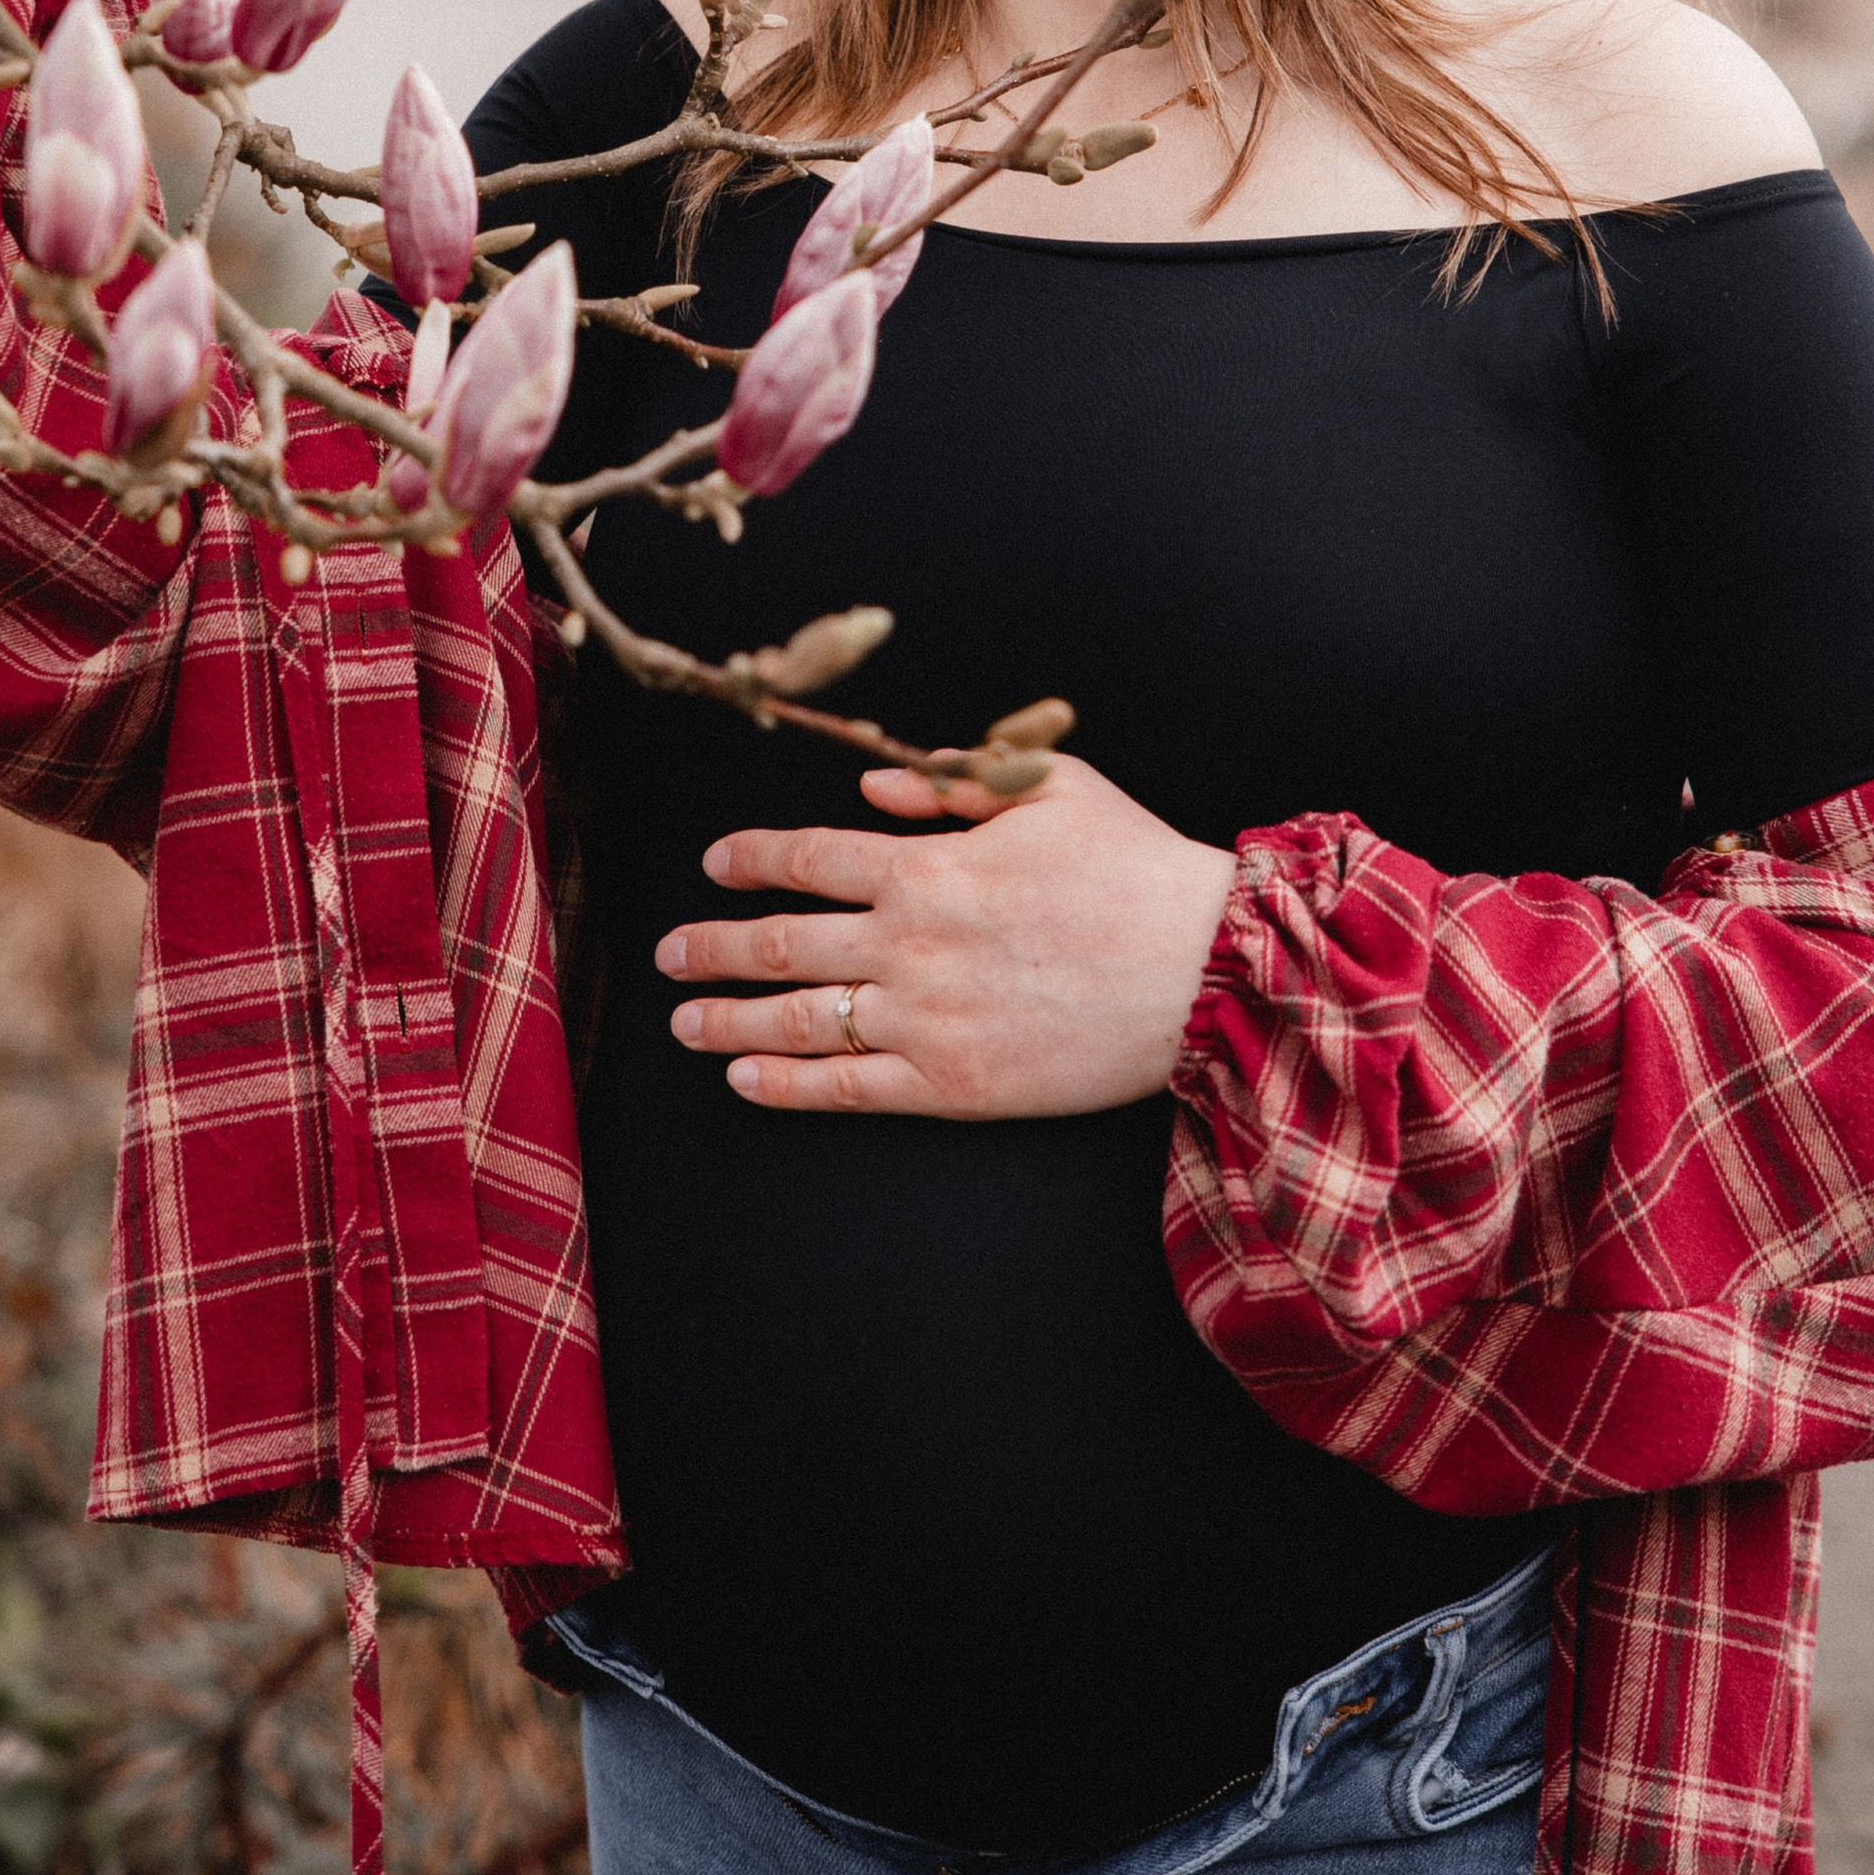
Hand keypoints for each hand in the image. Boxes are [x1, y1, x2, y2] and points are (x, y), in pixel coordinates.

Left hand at [656, 753, 1237, 1118]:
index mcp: (929, 865)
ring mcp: (928, 1019)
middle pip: (779, 944)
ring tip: (683, 1019)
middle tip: (669, 951)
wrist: (1204, 967)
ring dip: (726, 1019)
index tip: (713, 865)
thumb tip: (870, 793)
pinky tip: (746, 1078)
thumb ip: (951, 785)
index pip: (806, 859)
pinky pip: (848, 1089)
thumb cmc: (1133, 865)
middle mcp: (912, 942)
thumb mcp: (1049, 789)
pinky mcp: (955, 1085)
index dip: (749, 861)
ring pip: (798, 1021)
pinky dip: (786, 1084)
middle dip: (711, 946)